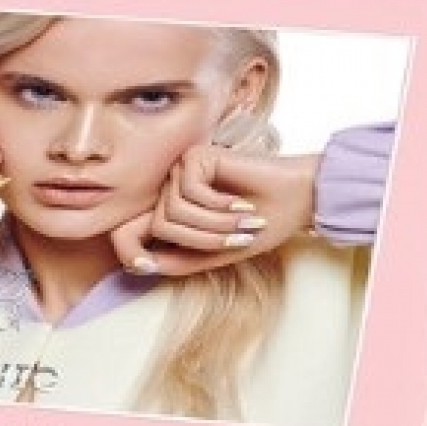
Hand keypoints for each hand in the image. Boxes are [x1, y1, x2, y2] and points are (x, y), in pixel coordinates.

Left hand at [109, 144, 319, 277]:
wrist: (297, 200)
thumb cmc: (261, 226)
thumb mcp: (214, 254)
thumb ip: (178, 261)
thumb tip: (139, 266)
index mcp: (172, 215)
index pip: (129, 232)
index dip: (129, 252)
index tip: (141, 268)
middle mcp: (171, 191)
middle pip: (158, 226)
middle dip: (198, 241)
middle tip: (235, 240)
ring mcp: (181, 173)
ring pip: (172, 213)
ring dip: (212, 225)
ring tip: (244, 221)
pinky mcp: (194, 158)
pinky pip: (189, 194)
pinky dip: (218, 206)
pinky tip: (241, 202)